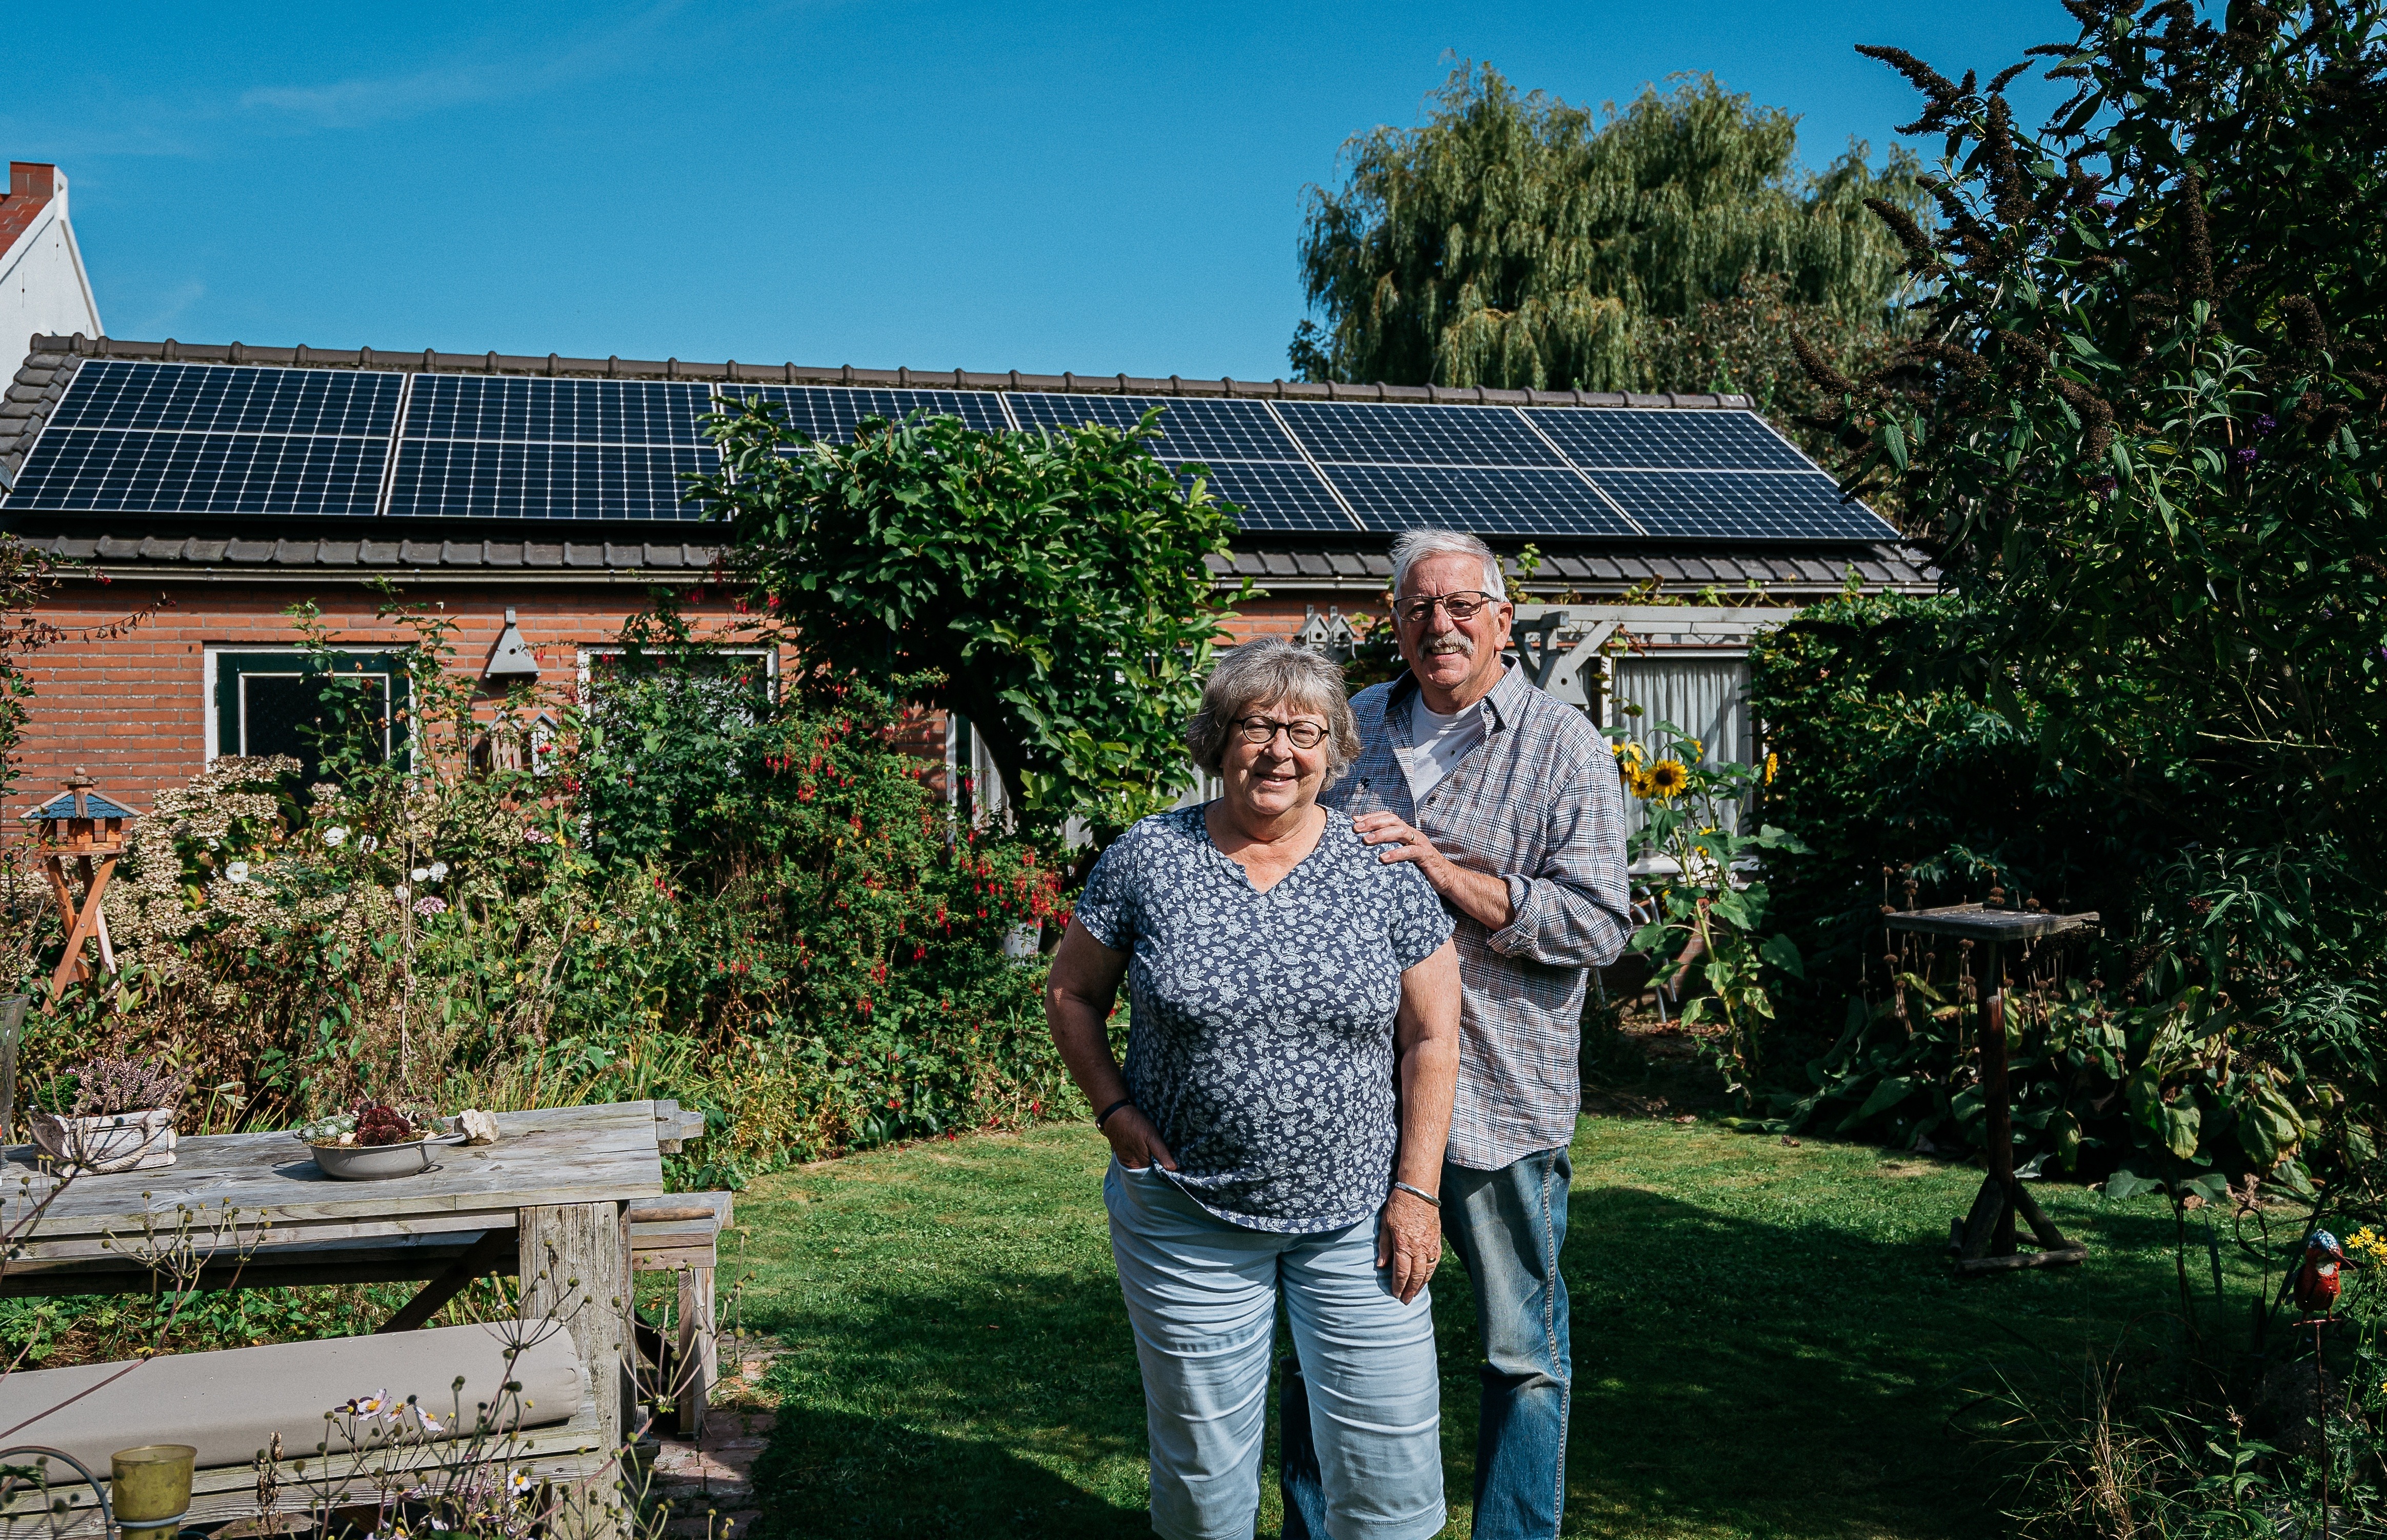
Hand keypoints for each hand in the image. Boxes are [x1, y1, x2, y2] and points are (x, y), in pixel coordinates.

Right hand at [1105, 1106, 1177, 1171]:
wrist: (1114, 1113)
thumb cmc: (1135, 1124)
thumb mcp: (1151, 1136)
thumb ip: (1161, 1153)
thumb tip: (1173, 1168)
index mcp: (1139, 1165)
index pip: (1155, 1173)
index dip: (1163, 1168)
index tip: (1173, 1163)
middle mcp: (1130, 1166)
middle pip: (1148, 1169)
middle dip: (1156, 1164)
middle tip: (1166, 1155)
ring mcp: (1125, 1160)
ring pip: (1141, 1164)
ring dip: (1149, 1160)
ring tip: (1155, 1151)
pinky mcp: (1121, 1153)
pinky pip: (1134, 1158)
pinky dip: (1141, 1155)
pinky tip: (1145, 1148)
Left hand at [1352, 811, 1515, 930]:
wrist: (1446, 878)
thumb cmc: (1420, 867)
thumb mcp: (1402, 855)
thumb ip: (1388, 848)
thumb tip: (1365, 845)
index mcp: (1406, 831)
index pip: (1387, 816)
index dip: (1371, 816)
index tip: (1353, 821)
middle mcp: (1412, 833)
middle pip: (1391, 820)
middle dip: (1372, 822)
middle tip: (1355, 829)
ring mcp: (1420, 843)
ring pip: (1400, 832)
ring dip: (1381, 835)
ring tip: (1366, 841)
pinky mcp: (1426, 856)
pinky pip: (1410, 851)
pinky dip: (1396, 854)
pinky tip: (1383, 858)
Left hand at [1376, 1187, 1441, 1303]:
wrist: (1419, 1191)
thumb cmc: (1398, 1205)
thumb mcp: (1385, 1225)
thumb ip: (1384, 1246)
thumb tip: (1381, 1266)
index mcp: (1404, 1245)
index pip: (1402, 1272)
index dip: (1399, 1286)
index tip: (1395, 1294)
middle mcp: (1419, 1248)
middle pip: (1416, 1276)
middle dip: (1411, 1290)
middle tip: (1406, 1301)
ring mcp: (1430, 1245)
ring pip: (1428, 1270)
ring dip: (1422, 1284)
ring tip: (1416, 1292)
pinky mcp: (1437, 1240)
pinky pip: (1436, 1260)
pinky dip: (1431, 1271)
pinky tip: (1427, 1276)